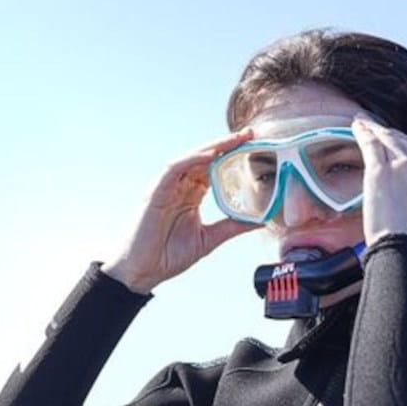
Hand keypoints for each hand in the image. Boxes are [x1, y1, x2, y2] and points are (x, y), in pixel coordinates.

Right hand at [102, 129, 262, 293]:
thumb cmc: (169, 256)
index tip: (254, 146)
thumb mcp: (210, 239)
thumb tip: (261, 221)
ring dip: (213, 146)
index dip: (232, 156)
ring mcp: (167, 187)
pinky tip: (210, 155)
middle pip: (205, 158)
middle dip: (227, 145)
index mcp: (191, 195)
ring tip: (234, 140)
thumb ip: (233, 227)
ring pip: (191, 158)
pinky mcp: (156, 191)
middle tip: (250, 134)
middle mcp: (179, 187)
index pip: (214, 168)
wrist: (144, 271)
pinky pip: (174, 168)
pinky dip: (192, 159)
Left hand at [351, 116, 406, 245]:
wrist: (404, 247)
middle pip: (401, 139)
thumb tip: (402, 186)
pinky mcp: (381, 171)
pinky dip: (362, 133)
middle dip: (385, 131)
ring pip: (385, 138)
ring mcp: (402, 165)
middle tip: (373, 126)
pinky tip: (356, 128)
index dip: (400, 140)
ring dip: (372, 128)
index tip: (390, 136)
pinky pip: (370, 144)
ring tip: (362, 123)